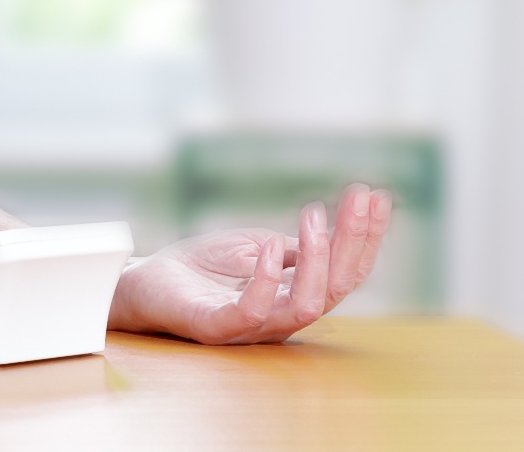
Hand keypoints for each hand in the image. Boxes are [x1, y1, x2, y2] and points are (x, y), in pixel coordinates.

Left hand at [108, 182, 392, 344]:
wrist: (146, 280)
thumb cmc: (202, 267)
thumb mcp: (257, 247)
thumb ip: (294, 250)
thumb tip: (333, 232)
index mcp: (295, 295)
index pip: (344, 273)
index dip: (365, 238)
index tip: (377, 197)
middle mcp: (282, 316)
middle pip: (337, 288)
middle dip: (354, 241)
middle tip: (360, 198)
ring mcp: (251, 325)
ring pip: (306, 306)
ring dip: (318, 258)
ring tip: (315, 215)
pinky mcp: (216, 327)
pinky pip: (251, 312)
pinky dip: (266, 280)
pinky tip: (271, 244)